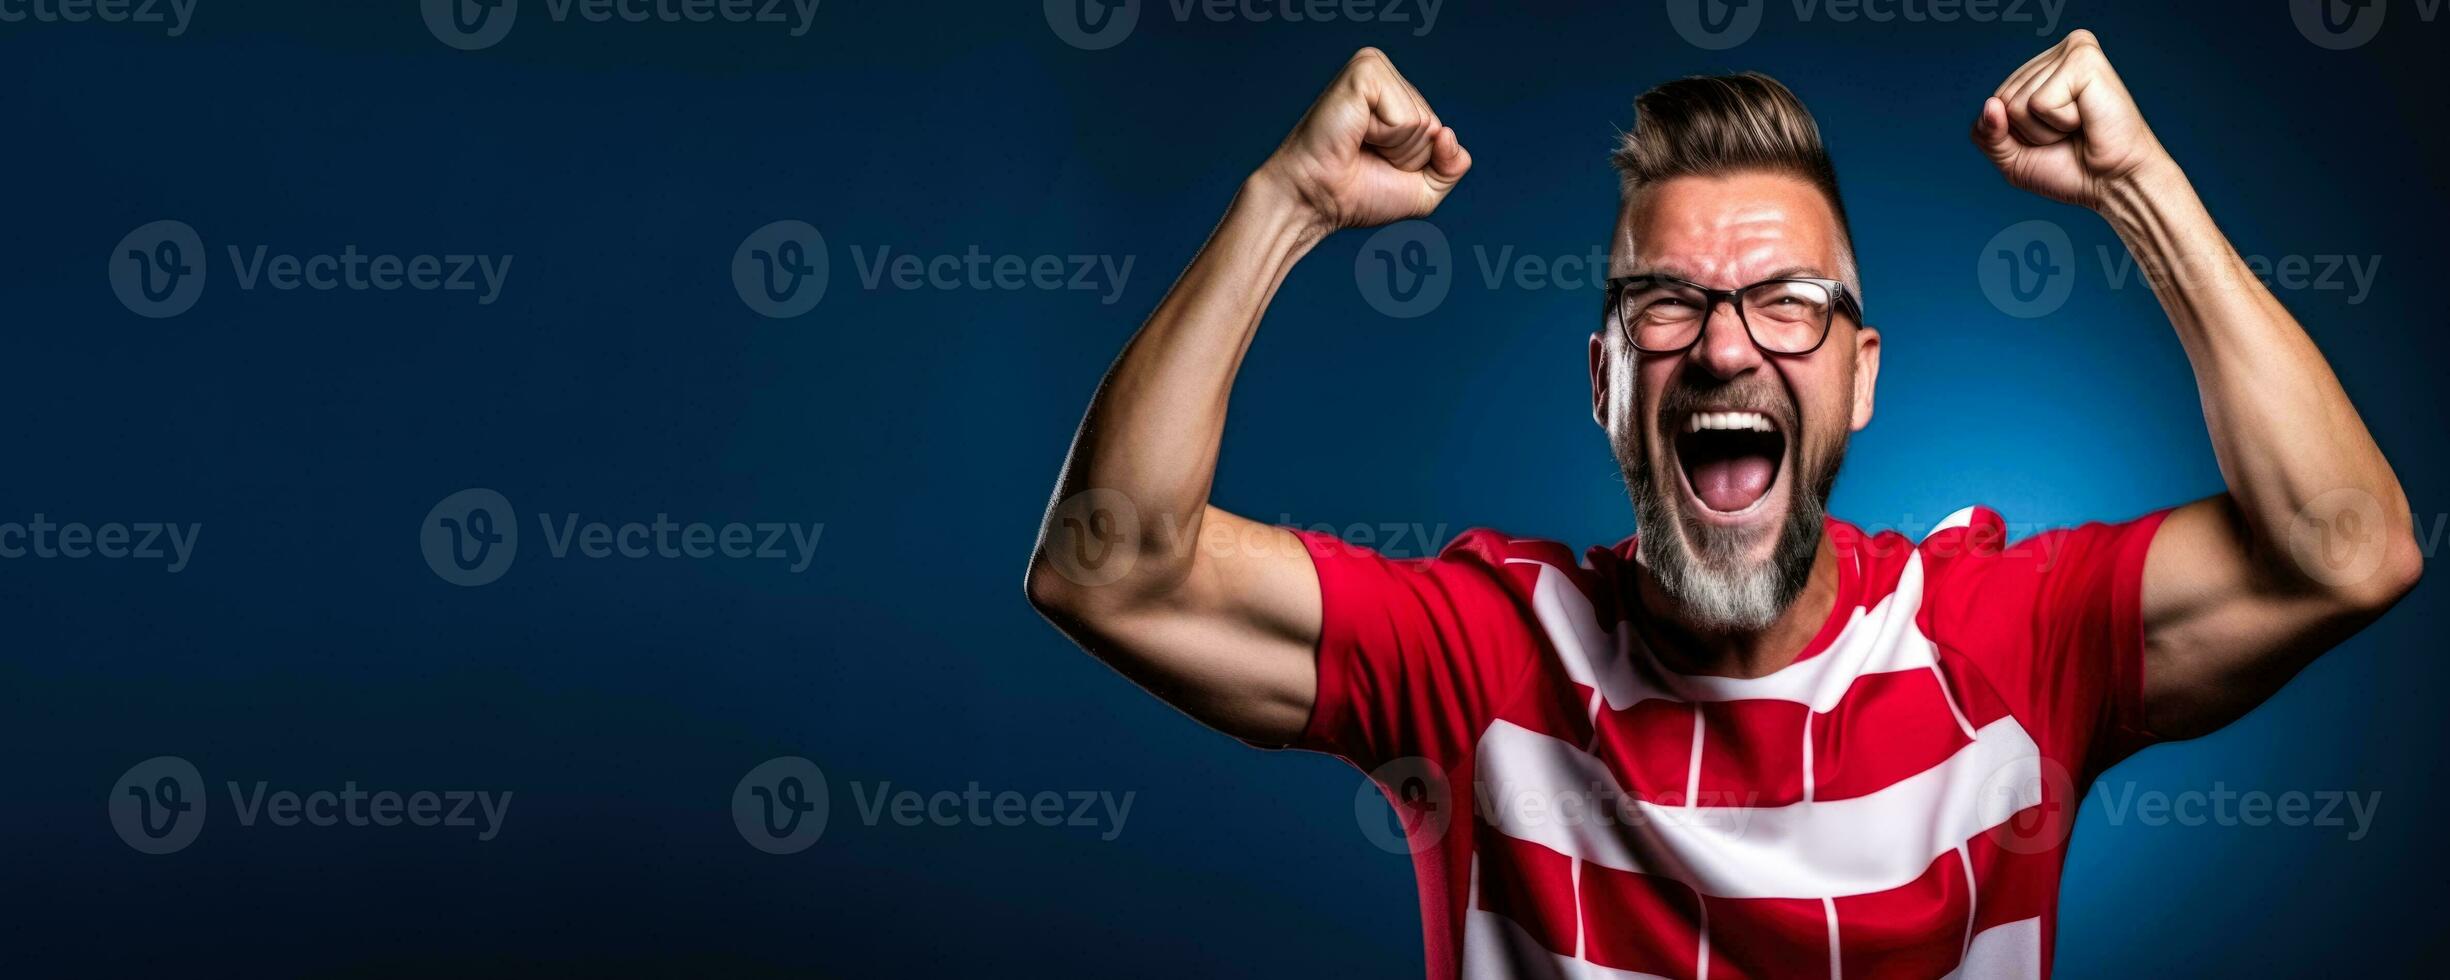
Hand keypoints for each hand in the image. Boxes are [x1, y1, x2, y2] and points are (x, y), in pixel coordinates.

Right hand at [1252, 48, 1471, 235]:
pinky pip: (1407, 117)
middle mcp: (1384, 74)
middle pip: (1433, 125)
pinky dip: (1387, 137)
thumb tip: (1448, 133)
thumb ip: (1452, 167)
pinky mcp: (1364, 73)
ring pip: (1423, 122)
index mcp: (1395, 92)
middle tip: (1366, 155)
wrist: (1316, 200)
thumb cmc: (1356, 193)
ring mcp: (1373, 68)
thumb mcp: (1423, 189)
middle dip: (1407, 155)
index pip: (1439, 131)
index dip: (1415, 161)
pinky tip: (1357, 134)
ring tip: (1360, 145)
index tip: (1376, 162)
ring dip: (1396, 148)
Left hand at [1972, 30, 2171, 211]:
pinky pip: (2039, 102)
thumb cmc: (2071, 168)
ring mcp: (2072, 52)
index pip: (1995, 101)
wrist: (2114, 183)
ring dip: (2046, 129)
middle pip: (2002, 99)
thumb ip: (1986, 134)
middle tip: (2068, 134)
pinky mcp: (2084, 59)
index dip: (2016, 133)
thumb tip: (1990, 104)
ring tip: (2079, 127)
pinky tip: (2086, 119)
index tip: (2053, 137)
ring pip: (2017, 102)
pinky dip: (2060, 121)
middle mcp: (2057, 54)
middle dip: (2029, 131)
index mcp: (2041, 69)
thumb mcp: (2012, 157)